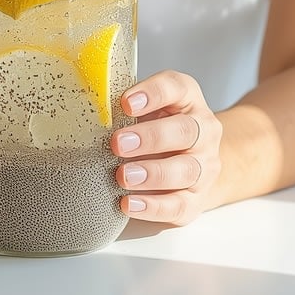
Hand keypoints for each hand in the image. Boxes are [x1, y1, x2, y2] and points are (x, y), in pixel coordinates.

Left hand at [111, 70, 222, 225]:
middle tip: (118, 144)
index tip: (125, 103)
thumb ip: (126, 105)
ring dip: (152, 173)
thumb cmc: (160, 124)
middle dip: (150, 138)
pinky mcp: (196, 199)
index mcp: (188, 98)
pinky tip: (129, 203)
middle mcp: (204, 130)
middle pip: (185, 131)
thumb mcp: (148, 106)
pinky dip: (153, 206)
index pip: (176, 87)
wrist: (195, 158)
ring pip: (185, 170)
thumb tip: (89, 109)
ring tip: (124, 176)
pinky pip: (179, 205)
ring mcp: (204, 166)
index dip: (152, 93)